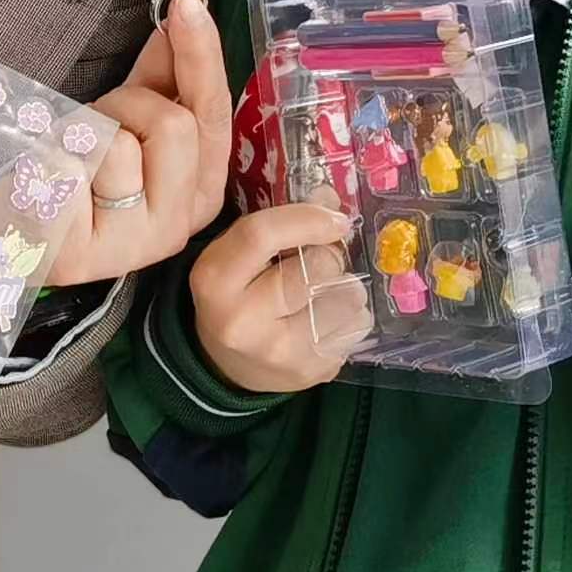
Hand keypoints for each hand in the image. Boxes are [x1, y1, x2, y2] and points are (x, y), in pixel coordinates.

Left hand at [44, 0, 238, 287]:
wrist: (10, 235)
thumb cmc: (74, 176)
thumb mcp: (125, 121)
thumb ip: (161, 76)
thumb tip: (184, 13)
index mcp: (199, 193)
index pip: (214, 115)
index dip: (202, 56)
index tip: (186, 2)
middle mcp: (177, 227)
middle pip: (174, 124)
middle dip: (127, 104)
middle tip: (95, 122)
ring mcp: (132, 247)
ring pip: (119, 145)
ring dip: (83, 136)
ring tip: (68, 161)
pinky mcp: (80, 254)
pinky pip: (67, 168)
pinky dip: (46, 161)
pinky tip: (42, 186)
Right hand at [188, 203, 364, 396]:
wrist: (225, 365)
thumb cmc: (236, 296)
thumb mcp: (236, 255)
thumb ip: (278, 224)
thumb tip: (331, 199)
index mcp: (216, 280)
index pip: (262, 234)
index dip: (307, 218)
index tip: (335, 219)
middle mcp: (243, 320)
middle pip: (316, 268)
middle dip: (331, 256)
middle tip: (324, 259)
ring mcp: (279, 352)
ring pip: (347, 299)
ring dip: (346, 288)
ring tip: (327, 293)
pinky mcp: (310, 373)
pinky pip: (355, 329)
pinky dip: (351, 317)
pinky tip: (329, 320)